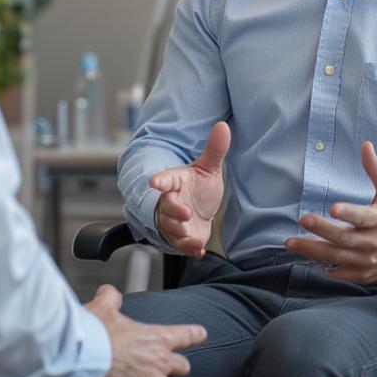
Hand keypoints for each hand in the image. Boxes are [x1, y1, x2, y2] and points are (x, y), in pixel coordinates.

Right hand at [84, 284, 206, 376]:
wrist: (85, 356)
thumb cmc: (96, 332)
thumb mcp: (103, 307)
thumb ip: (111, 298)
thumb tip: (111, 294)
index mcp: (156, 337)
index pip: (186, 334)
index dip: (195, 334)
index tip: (201, 334)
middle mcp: (159, 360)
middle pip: (183, 365)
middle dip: (178, 364)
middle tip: (171, 363)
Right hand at [150, 121, 228, 257]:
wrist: (199, 211)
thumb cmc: (198, 188)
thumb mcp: (208, 169)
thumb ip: (214, 150)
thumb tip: (223, 126)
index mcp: (175, 182)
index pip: (165, 180)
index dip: (160, 181)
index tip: (153, 182)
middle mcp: (172, 202)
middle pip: (166, 207)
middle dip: (173, 211)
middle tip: (185, 212)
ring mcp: (175, 222)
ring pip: (172, 228)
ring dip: (181, 233)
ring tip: (193, 237)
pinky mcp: (183, 238)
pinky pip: (182, 245)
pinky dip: (190, 248)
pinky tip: (199, 250)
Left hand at [285, 141, 376, 283]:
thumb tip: (366, 146)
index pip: (362, 216)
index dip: (349, 213)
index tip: (333, 208)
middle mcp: (373, 241)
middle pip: (344, 237)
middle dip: (322, 229)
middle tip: (303, 220)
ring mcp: (369, 260)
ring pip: (338, 256)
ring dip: (313, 250)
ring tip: (292, 243)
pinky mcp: (366, 274)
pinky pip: (344, 274)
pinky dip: (331, 270)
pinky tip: (314, 262)